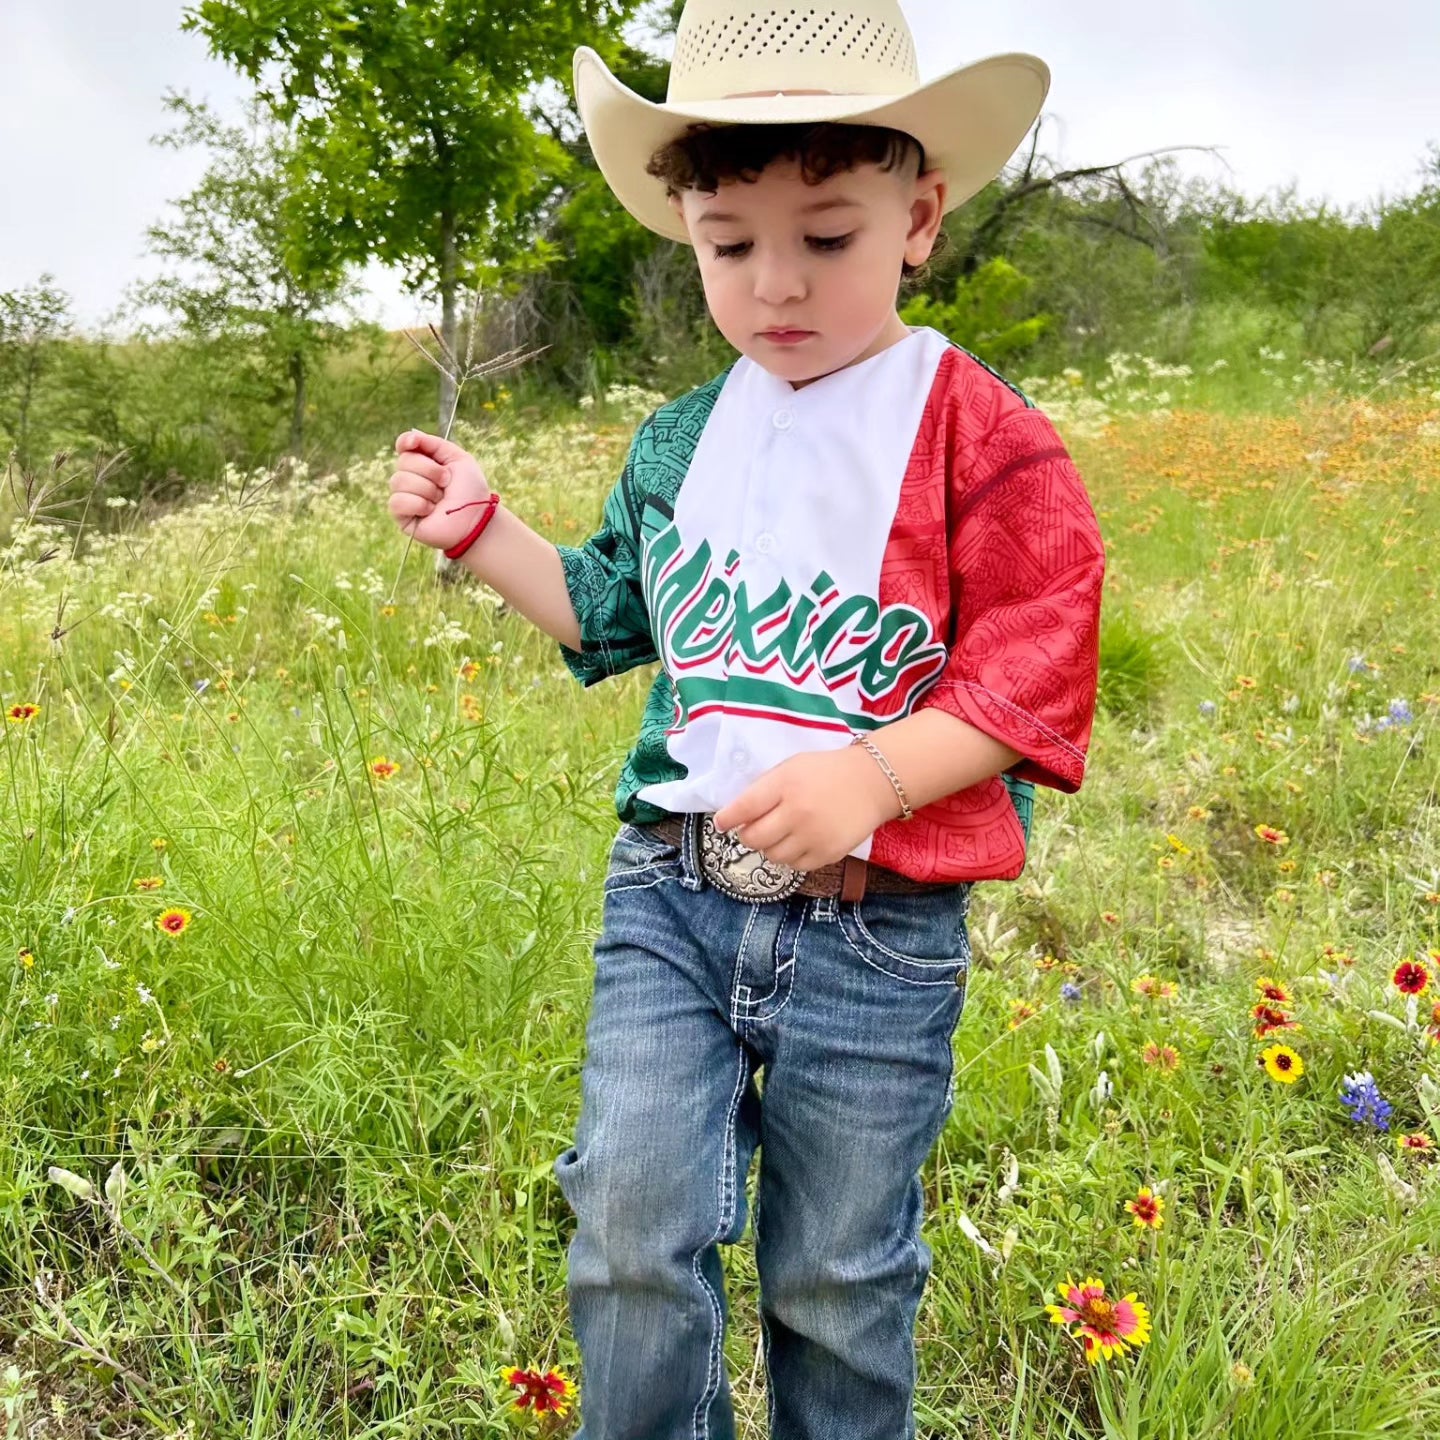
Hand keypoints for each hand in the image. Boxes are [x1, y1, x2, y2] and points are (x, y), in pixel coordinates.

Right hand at [388, 430, 493, 553]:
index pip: (403, 445)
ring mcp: (405, 496)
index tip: (414, 443)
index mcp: (424, 462)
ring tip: (440, 499)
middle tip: (446, 482)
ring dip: (426, 489)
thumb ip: (434, 444)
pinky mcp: (402, 516)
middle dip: (429, 470)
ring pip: (399, 481)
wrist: (476, 519)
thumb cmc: (470, 491)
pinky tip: (430, 511)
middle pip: (403, 461)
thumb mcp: (459, 458)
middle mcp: (411, 477)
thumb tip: (411, 435)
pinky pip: (397, 501)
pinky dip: (418, 504)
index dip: (406, 442)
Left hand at [712, 745, 900, 871]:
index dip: (728, 819)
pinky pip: (796, 866)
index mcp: (785, 784)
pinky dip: (791, 856)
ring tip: (780, 833)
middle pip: (754, 838)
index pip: (745, 808)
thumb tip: (735, 813)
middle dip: (747, 835)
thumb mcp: (791, 767)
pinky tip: (799, 841)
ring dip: (770, 847)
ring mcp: (814, 836)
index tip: (721, 823)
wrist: (872, 782)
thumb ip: (765, 788)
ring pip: (773, 856)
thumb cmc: (825, 772)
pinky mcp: (828, 853)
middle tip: (751, 830)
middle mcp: (798, 812)